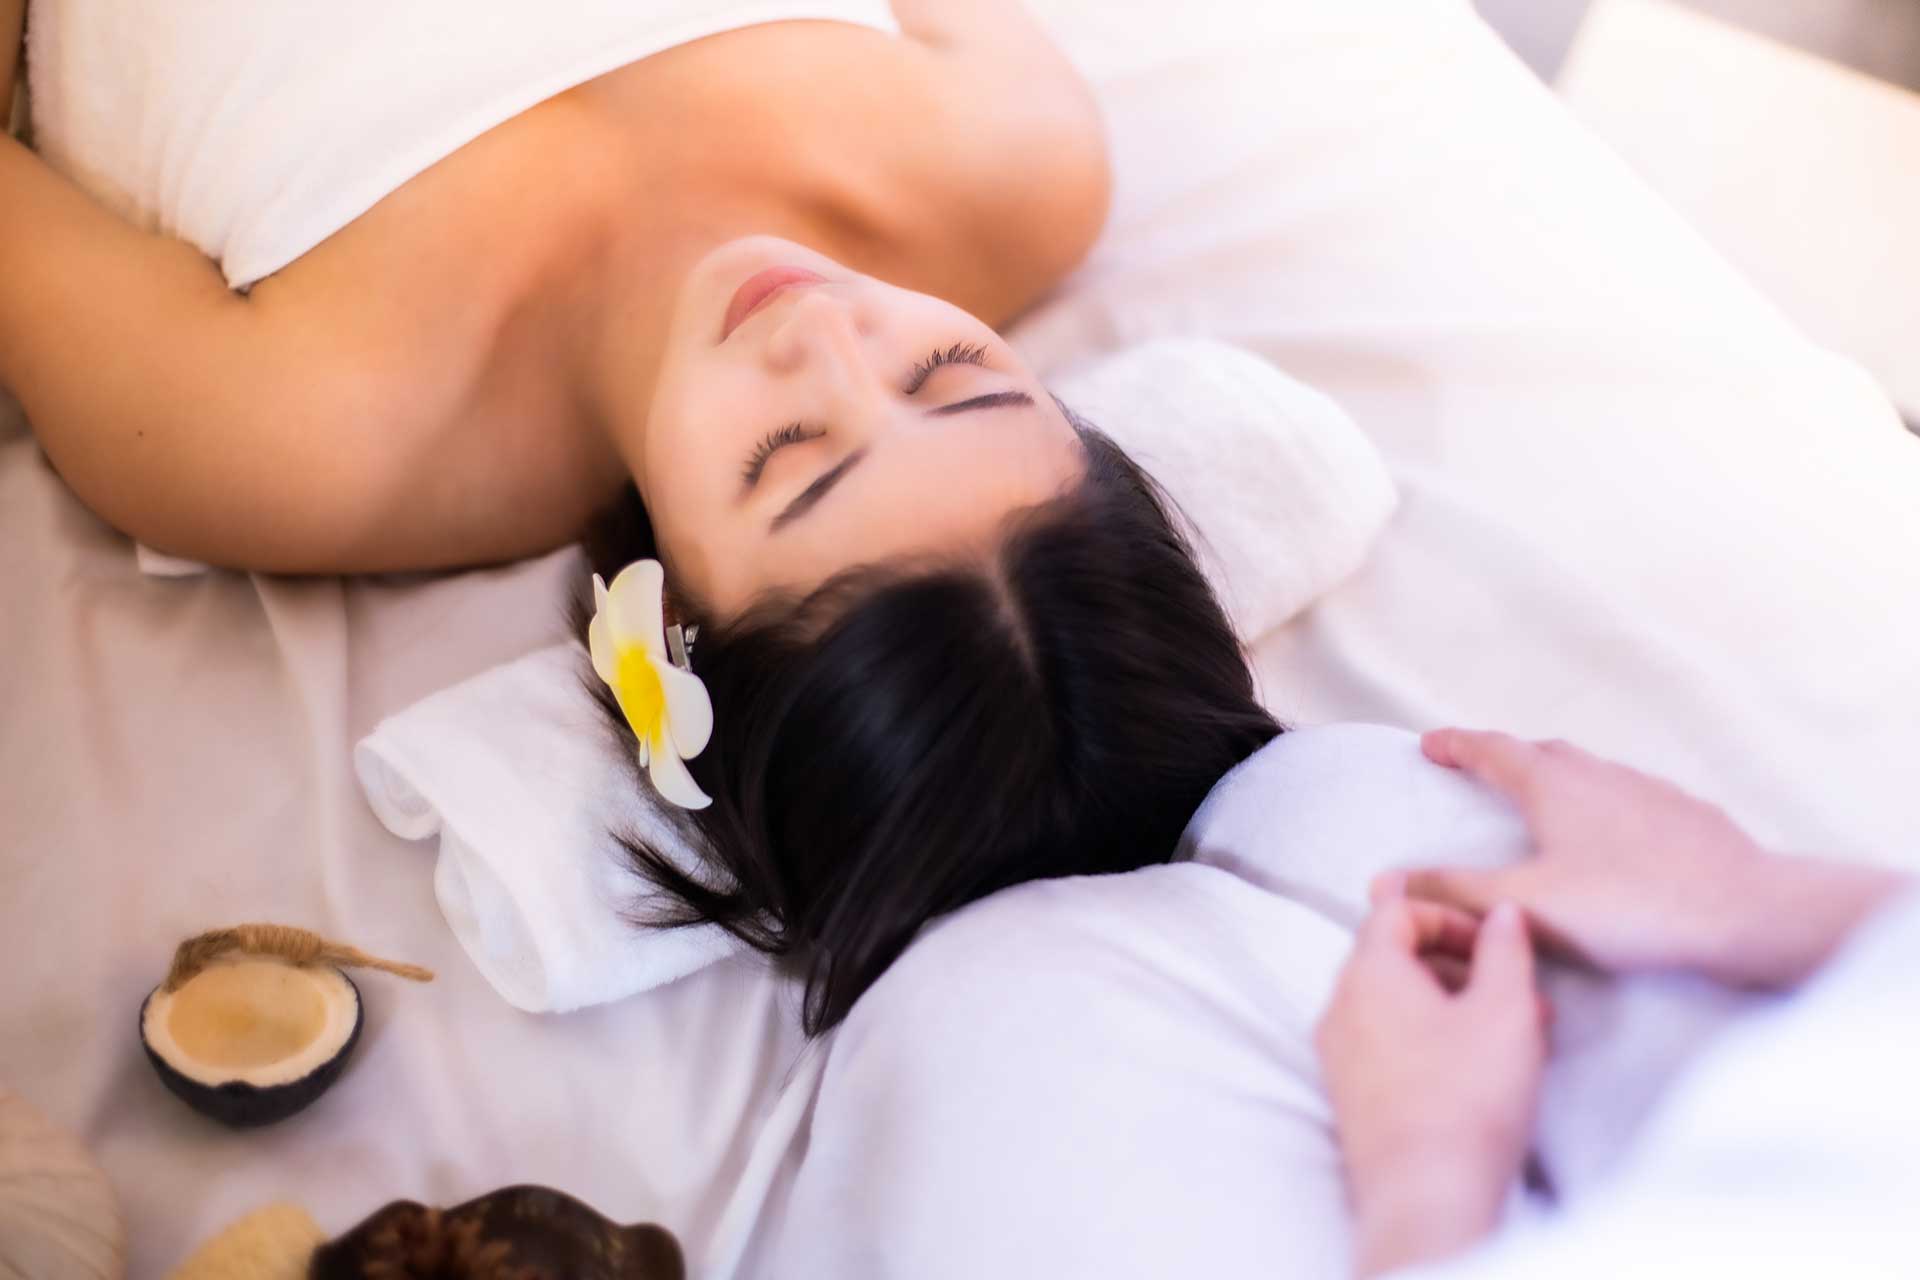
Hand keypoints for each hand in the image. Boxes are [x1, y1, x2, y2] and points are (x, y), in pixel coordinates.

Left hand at [1316, 891, 1546, 1278]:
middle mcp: (1339, 1008)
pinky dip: (1430, 1039)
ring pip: (1395, 1006)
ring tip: (1511, 1035)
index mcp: (1367, 974)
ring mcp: (1337, 1055)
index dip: (1450, 917)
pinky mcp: (1349, 1096)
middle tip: (1515, 992)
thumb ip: (1505, 950)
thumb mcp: (1506, 1010)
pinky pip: (1387, 1045)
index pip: (1396, 912)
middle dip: (1460, 966)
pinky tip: (1478, 1070)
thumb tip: (1502, 916)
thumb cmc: (1466, 1097)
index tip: (1493, 943)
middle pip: (1393, 957)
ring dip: (1452, 1005)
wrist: (1426, 1195)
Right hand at [1401, 728, 1906, 988]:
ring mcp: (1650, 791)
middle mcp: (1599, 774)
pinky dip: (1606, 806)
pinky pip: (1633, 798)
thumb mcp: (1527, 904)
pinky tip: (1613, 838)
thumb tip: (1387, 881)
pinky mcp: (1689, 817)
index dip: (1455, 745)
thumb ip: (1455, 891)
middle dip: (1506, 756)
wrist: (1745, 912)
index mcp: (1553, 785)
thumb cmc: (1631, 906)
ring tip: (1544, 804)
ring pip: (1591, 772)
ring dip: (1558, 778)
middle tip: (1480, 768)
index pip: (1491, 750)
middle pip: (1542, 752)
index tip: (1429, 743)